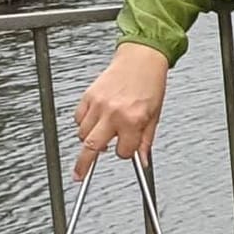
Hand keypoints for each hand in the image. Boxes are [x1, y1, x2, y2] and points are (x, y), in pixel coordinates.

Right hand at [72, 43, 169, 178]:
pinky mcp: (88, 95)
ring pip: (83, 133)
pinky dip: (83, 123)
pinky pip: (78, 118)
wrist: (141, 58)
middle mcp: (113, 113)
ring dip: (89, 139)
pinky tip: (94, 121)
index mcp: (132, 120)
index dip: (125, 152)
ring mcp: (98, 104)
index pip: (123, 152)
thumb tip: (142, 161)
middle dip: (84, 164)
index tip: (127, 149)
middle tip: (79, 174)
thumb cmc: (150, 83)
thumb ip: (146, 140)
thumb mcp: (154, 116)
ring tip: (100, 135)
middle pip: (91, 146)